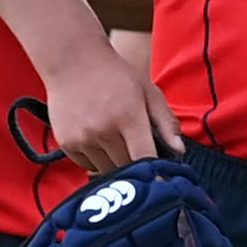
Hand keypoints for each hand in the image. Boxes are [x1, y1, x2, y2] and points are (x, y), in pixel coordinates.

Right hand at [43, 38, 177, 175]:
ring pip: (106, 170)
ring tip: (116, 140)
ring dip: (115, 163)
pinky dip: (97, 160)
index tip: (163, 184)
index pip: (144, 157)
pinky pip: (87, 166)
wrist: (73, 61)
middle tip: (138, 151)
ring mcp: (82, 138)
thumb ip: (166, 122)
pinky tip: (99, 140)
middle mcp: (103, 130)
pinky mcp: (66, 143)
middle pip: (126, 168)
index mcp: (128, 116)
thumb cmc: (116, 75)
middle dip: (136, 164)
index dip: (156, 174)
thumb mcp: (148, 91)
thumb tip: (180, 150)